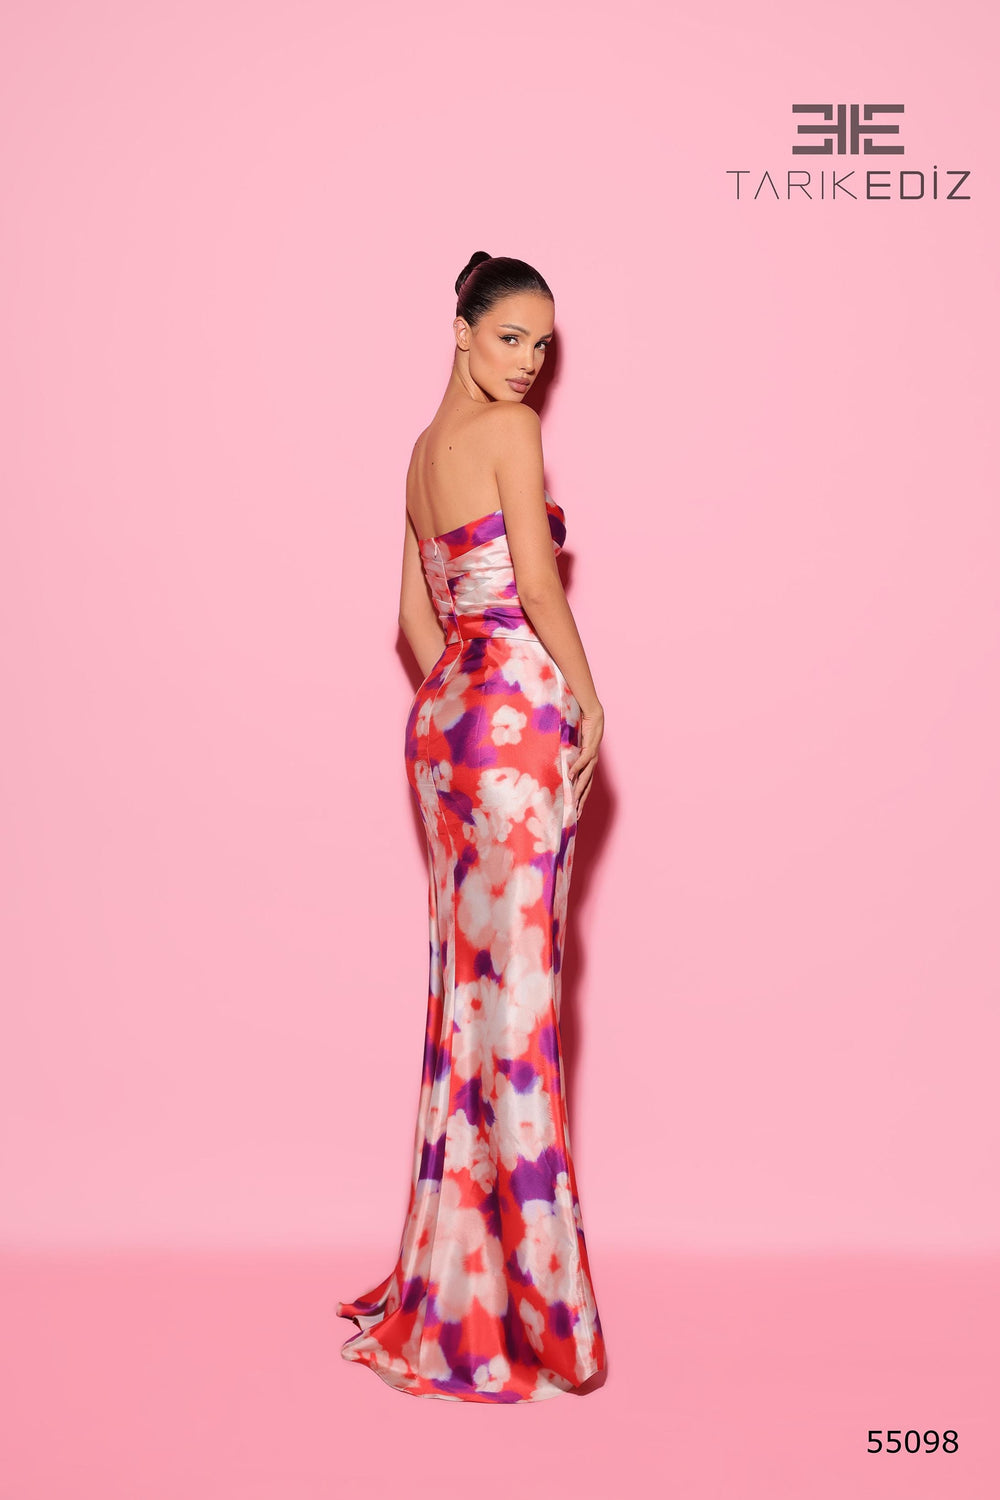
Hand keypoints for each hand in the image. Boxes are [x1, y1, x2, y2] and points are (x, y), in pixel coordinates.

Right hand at [570, 702, 603, 816]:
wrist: (593, 713)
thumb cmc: (583, 728)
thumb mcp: (573, 745)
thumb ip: (566, 755)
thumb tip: (555, 763)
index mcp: (588, 764)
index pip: (584, 785)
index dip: (580, 799)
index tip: (575, 812)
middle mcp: (592, 763)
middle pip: (587, 786)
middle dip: (581, 801)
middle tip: (576, 815)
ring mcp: (592, 756)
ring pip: (586, 777)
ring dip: (579, 789)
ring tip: (574, 800)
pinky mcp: (591, 747)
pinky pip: (583, 760)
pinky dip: (576, 768)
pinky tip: (570, 776)